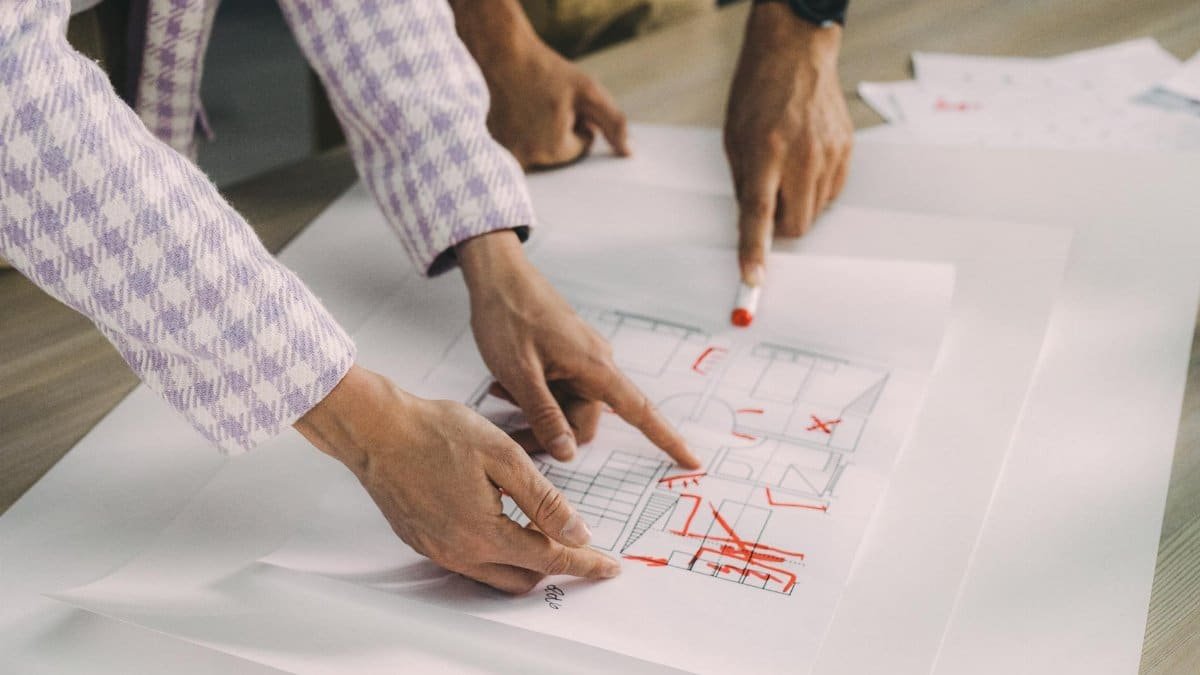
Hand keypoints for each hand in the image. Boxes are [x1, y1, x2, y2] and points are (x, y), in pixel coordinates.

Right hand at [295, 365, 620, 593]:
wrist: (376, 429)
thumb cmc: (435, 431)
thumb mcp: (504, 456)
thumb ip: (543, 499)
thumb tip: (576, 532)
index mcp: (483, 532)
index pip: (549, 559)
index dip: (584, 563)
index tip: (608, 566)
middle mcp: (458, 552)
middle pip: (524, 577)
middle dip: (556, 564)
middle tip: (577, 541)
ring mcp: (437, 550)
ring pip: (495, 574)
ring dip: (524, 560)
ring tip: (542, 530)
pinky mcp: (422, 541)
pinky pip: (469, 562)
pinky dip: (494, 551)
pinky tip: (500, 520)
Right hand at [450, 0, 628, 169]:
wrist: (501, 53)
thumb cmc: (545, 70)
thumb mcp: (588, 91)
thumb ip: (613, 123)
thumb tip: (628, 153)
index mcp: (553, 148)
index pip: (579, 148)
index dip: (578, 122)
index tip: (565, 103)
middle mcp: (526, 157)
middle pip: (556, 153)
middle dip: (559, 131)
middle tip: (547, 103)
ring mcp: (505, 153)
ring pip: (536, 151)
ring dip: (538, 133)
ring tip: (531, 106)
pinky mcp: (490, 146)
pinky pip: (515, 148)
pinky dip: (518, 133)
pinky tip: (516, 111)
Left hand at [456, 230, 698, 468]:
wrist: (499, 275)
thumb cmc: (509, 317)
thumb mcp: (521, 373)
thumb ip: (545, 415)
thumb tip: (568, 453)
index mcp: (596, 368)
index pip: (641, 411)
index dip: (667, 439)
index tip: (693, 462)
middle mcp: (595, 365)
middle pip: (584, 421)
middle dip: (551, 434)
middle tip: (511, 431)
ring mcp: (580, 360)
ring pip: (566, 408)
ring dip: (537, 413)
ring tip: (501, 394)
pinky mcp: (565, 357)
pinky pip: (557, 391)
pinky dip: (535, 397)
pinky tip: (505, 387)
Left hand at [724, 3, 853, 284]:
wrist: (795, 54)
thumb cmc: (758, 94)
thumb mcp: (735, 139)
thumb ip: (745, 184)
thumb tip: (752, 225)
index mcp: (765, 151)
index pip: (758, 213)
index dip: (754, 250)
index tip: (753, 278)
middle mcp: (801, 155)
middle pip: (796, 225)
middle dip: (780, 228)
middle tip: (769, 207)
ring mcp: (829, 153)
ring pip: (815, 212)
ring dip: (798, 205)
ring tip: (787, 171)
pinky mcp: (846, 151)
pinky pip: (832, 193)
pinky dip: (815, 190)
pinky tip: (805, 162)